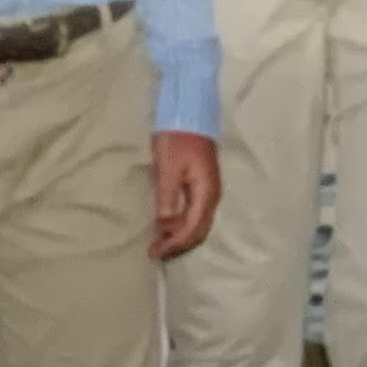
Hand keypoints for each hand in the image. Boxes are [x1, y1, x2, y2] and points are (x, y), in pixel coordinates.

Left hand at [151, 131, 219, 259]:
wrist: (189, 114)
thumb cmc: (176, 138)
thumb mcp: (168, 167)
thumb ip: (167, 196)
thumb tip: (164, 224)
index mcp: (206, 193)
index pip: (192, 229)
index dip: (174, 244)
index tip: (155, 252)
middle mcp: (211, 195)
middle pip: (198, 230)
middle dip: (178, 244)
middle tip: (155, 252)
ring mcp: (208, 190)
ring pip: (197, 223)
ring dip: (179, 235)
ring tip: (158, 242)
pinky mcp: (201, 184)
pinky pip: (194, 212)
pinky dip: (181, 223)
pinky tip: (167, 224)